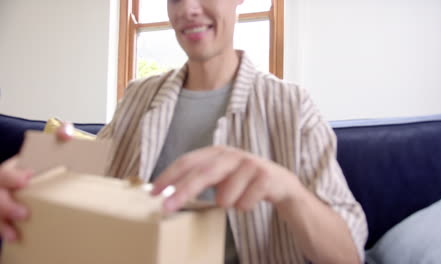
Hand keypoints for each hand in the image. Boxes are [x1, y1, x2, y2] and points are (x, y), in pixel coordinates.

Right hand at [0, 122, 73, 241]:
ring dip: (2, 222)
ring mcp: (1, 200)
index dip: (13, 177)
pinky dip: (4, 231)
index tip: (26, 180)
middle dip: (6, 204)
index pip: (6, 173)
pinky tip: (14, 238)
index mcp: (12, 170)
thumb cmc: (42, 167)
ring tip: (15, 233)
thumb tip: (65, 132)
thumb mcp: (48, 150)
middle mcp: (2, 186)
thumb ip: (58, 138)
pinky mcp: (2, 215)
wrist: (36, 180)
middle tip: (23, 213)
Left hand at [151, 146, 301, 211]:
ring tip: (234, 200)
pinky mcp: (265, 176)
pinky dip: (244, 207)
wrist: (279, 183)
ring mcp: (249, 163)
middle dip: (183, 191)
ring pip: (225, 196)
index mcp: (216, 152)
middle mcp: (231, 154)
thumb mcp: (219, 177)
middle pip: (203, 173)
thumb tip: (167, 193)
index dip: (169, 176)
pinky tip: (251, 200)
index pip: (187, 161)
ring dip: (227, 203)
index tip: (153, 192)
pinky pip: (244, 203)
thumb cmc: (242, 181)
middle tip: (167, 207)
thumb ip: (197, 180)